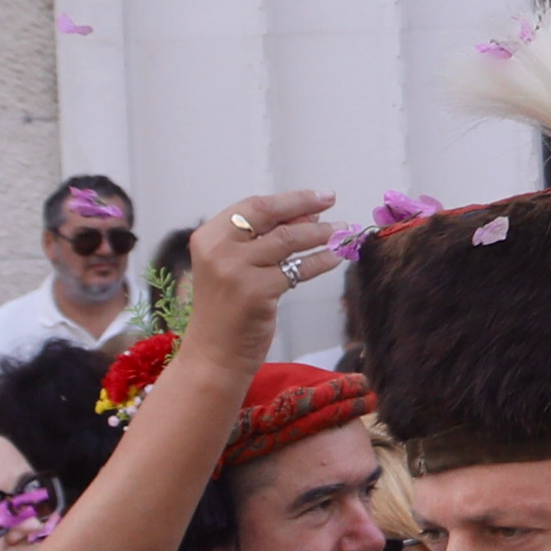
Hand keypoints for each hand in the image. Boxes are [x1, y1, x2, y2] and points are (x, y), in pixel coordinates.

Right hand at [185, 191, 340, 363]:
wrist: (213, 354)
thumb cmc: (228, 308)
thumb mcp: (236, 266)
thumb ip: (264, 239)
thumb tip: (308, 214)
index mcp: (208, 237)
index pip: (252, 206)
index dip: (289, 200)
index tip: (318, 197)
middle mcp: (218, 249)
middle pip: (269, 215)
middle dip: (304, 205)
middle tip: (332, 201)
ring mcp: (235, 270)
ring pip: (288, 240)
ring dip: (321, 233)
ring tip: (342, 230)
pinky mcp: (256, 292)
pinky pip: (298, 269)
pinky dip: (321, 261)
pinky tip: (336, 257)